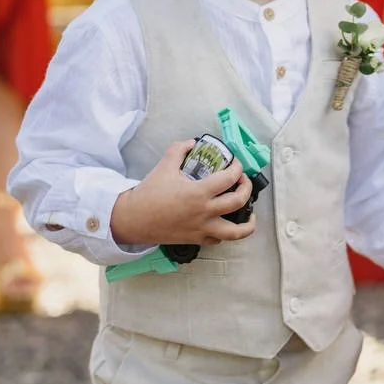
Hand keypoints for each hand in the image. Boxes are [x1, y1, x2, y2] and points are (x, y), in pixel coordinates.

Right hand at [110, 139, 255, 247]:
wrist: (133, 219)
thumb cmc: (149, 193)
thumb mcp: (164, 165)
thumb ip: (180, 150)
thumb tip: (193, 143)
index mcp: (199, 192)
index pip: (230, 178)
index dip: (238, 168)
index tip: (236, 164)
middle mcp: (205, 212)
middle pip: (239, 201)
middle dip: (247, 188)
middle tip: (243, 181)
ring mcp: (202, 228)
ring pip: (236, 232)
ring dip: (247, 223)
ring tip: (250, 214)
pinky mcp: (196, 239)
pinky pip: (218, 240)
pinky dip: (226, 233)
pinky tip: (226, 224)